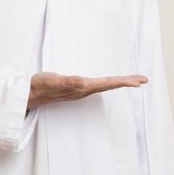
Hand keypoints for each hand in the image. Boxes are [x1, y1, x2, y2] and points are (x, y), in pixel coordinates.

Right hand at [27, 72, 147, 109]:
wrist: (29, 94)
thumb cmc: (40, 86)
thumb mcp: (52, 81)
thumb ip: (66, 82)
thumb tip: (82, 82)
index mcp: (82, 87)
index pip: (107, 84)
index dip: (123, 82)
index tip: (138, 82)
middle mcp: (84, 89)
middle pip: (110, 85)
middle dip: (127, 82)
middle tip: (144, 80)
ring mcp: (81, 90)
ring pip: (106, 86)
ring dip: (120, 83)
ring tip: (134, 80)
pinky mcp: (77, 87)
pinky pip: (98, 85)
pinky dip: (109, 82)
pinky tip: (112, 83)